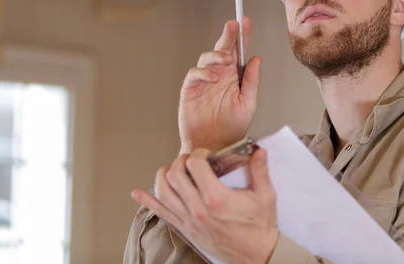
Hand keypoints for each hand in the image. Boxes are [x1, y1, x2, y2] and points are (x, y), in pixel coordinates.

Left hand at [132, 148, 278, 263]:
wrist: (256, 255)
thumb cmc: (260, 227)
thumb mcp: (265, 196)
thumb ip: (260, 170)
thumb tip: (259, 150)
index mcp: (216, 198)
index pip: (195, 165)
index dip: (199, 153)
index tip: (206, 153)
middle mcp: (199, 209)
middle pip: (175, 175)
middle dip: (181, 161)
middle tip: (191, 159)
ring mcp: (189, 220)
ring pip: (163, 192)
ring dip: (164, 175)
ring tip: (172, 168)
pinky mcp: (186, 229)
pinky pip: (161, 213)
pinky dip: (147, 202)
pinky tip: (138, 194)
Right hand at [179, 17, 261, 153]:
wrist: (215, 147)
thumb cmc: (232, 128)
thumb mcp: (248, 104)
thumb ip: (251, 81)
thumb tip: (255, 59)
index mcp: (234, 76)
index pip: (238, 52)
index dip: (242, 37)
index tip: (246, 22)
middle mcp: (219, 75)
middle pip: (222, 49)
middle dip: (228, 36)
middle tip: (234, 24)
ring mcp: (204, 82)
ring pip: (207, 58)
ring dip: (217, 55)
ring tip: (226, 60)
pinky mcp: (190, 90)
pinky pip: (194, 74)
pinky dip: (203, 72)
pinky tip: (213, 77)